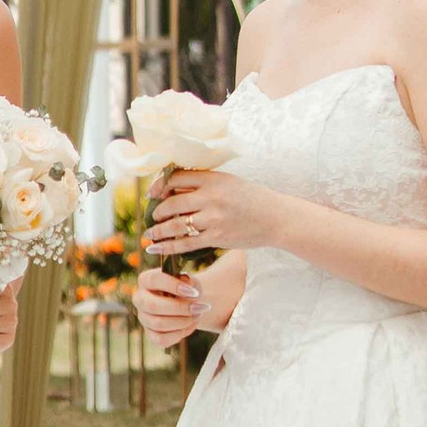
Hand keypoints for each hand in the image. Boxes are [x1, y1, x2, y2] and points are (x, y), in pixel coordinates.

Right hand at [134, 265, 208, 347]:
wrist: (189, 303)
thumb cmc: (186, 289)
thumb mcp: (189, 281)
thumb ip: (187, 280)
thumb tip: (187, 282)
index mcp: (146, 280)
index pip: (153, 280)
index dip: (173, 286)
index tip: (192, 292)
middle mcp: (140, 299)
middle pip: (153, 306)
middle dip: (179, 308)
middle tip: (198, 307)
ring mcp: (144, 318)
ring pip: (159, 324)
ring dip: (183, 321)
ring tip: (197, 315)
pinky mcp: (150, 334)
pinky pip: (162, 339)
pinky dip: (180, 333)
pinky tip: (190, 325)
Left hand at [144, 162, 278, 260]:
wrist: (275, 218)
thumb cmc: (250, 199)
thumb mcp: (228, 182)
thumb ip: (204, 184)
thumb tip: (172, 190)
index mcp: (213, 179)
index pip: (175, 179)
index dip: (158, 186)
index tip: (152, 194)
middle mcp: (211, 197)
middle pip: (172, 203)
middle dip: (157, 212)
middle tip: (152, 218)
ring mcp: (213, 218)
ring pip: (175, 224)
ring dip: (158, 231)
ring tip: (151, 234)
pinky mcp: (217, 237)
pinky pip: (185, 243)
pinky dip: (168, 246)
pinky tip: (157, 248)